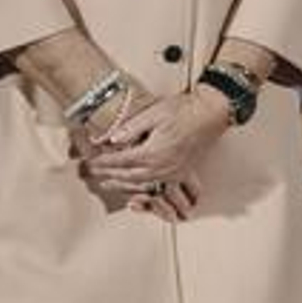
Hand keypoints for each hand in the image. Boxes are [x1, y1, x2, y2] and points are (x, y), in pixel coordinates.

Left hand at [82, 88, 228, 216]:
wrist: (211, 112)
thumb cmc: (185, 110)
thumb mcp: (153, 113)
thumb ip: (131, 128)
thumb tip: (111, 140)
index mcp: (152, 152)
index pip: (120, 161)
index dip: (102, 163)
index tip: (90, 163)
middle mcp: (162, 167)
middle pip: (128, 176)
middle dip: (108, 176)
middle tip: (92, 175)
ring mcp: (173, 172)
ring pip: (142, 185)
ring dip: (123, 186)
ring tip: (109, 185)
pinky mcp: (182, 172)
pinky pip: (160, 188)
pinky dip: (146, 192)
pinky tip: (140, 193)